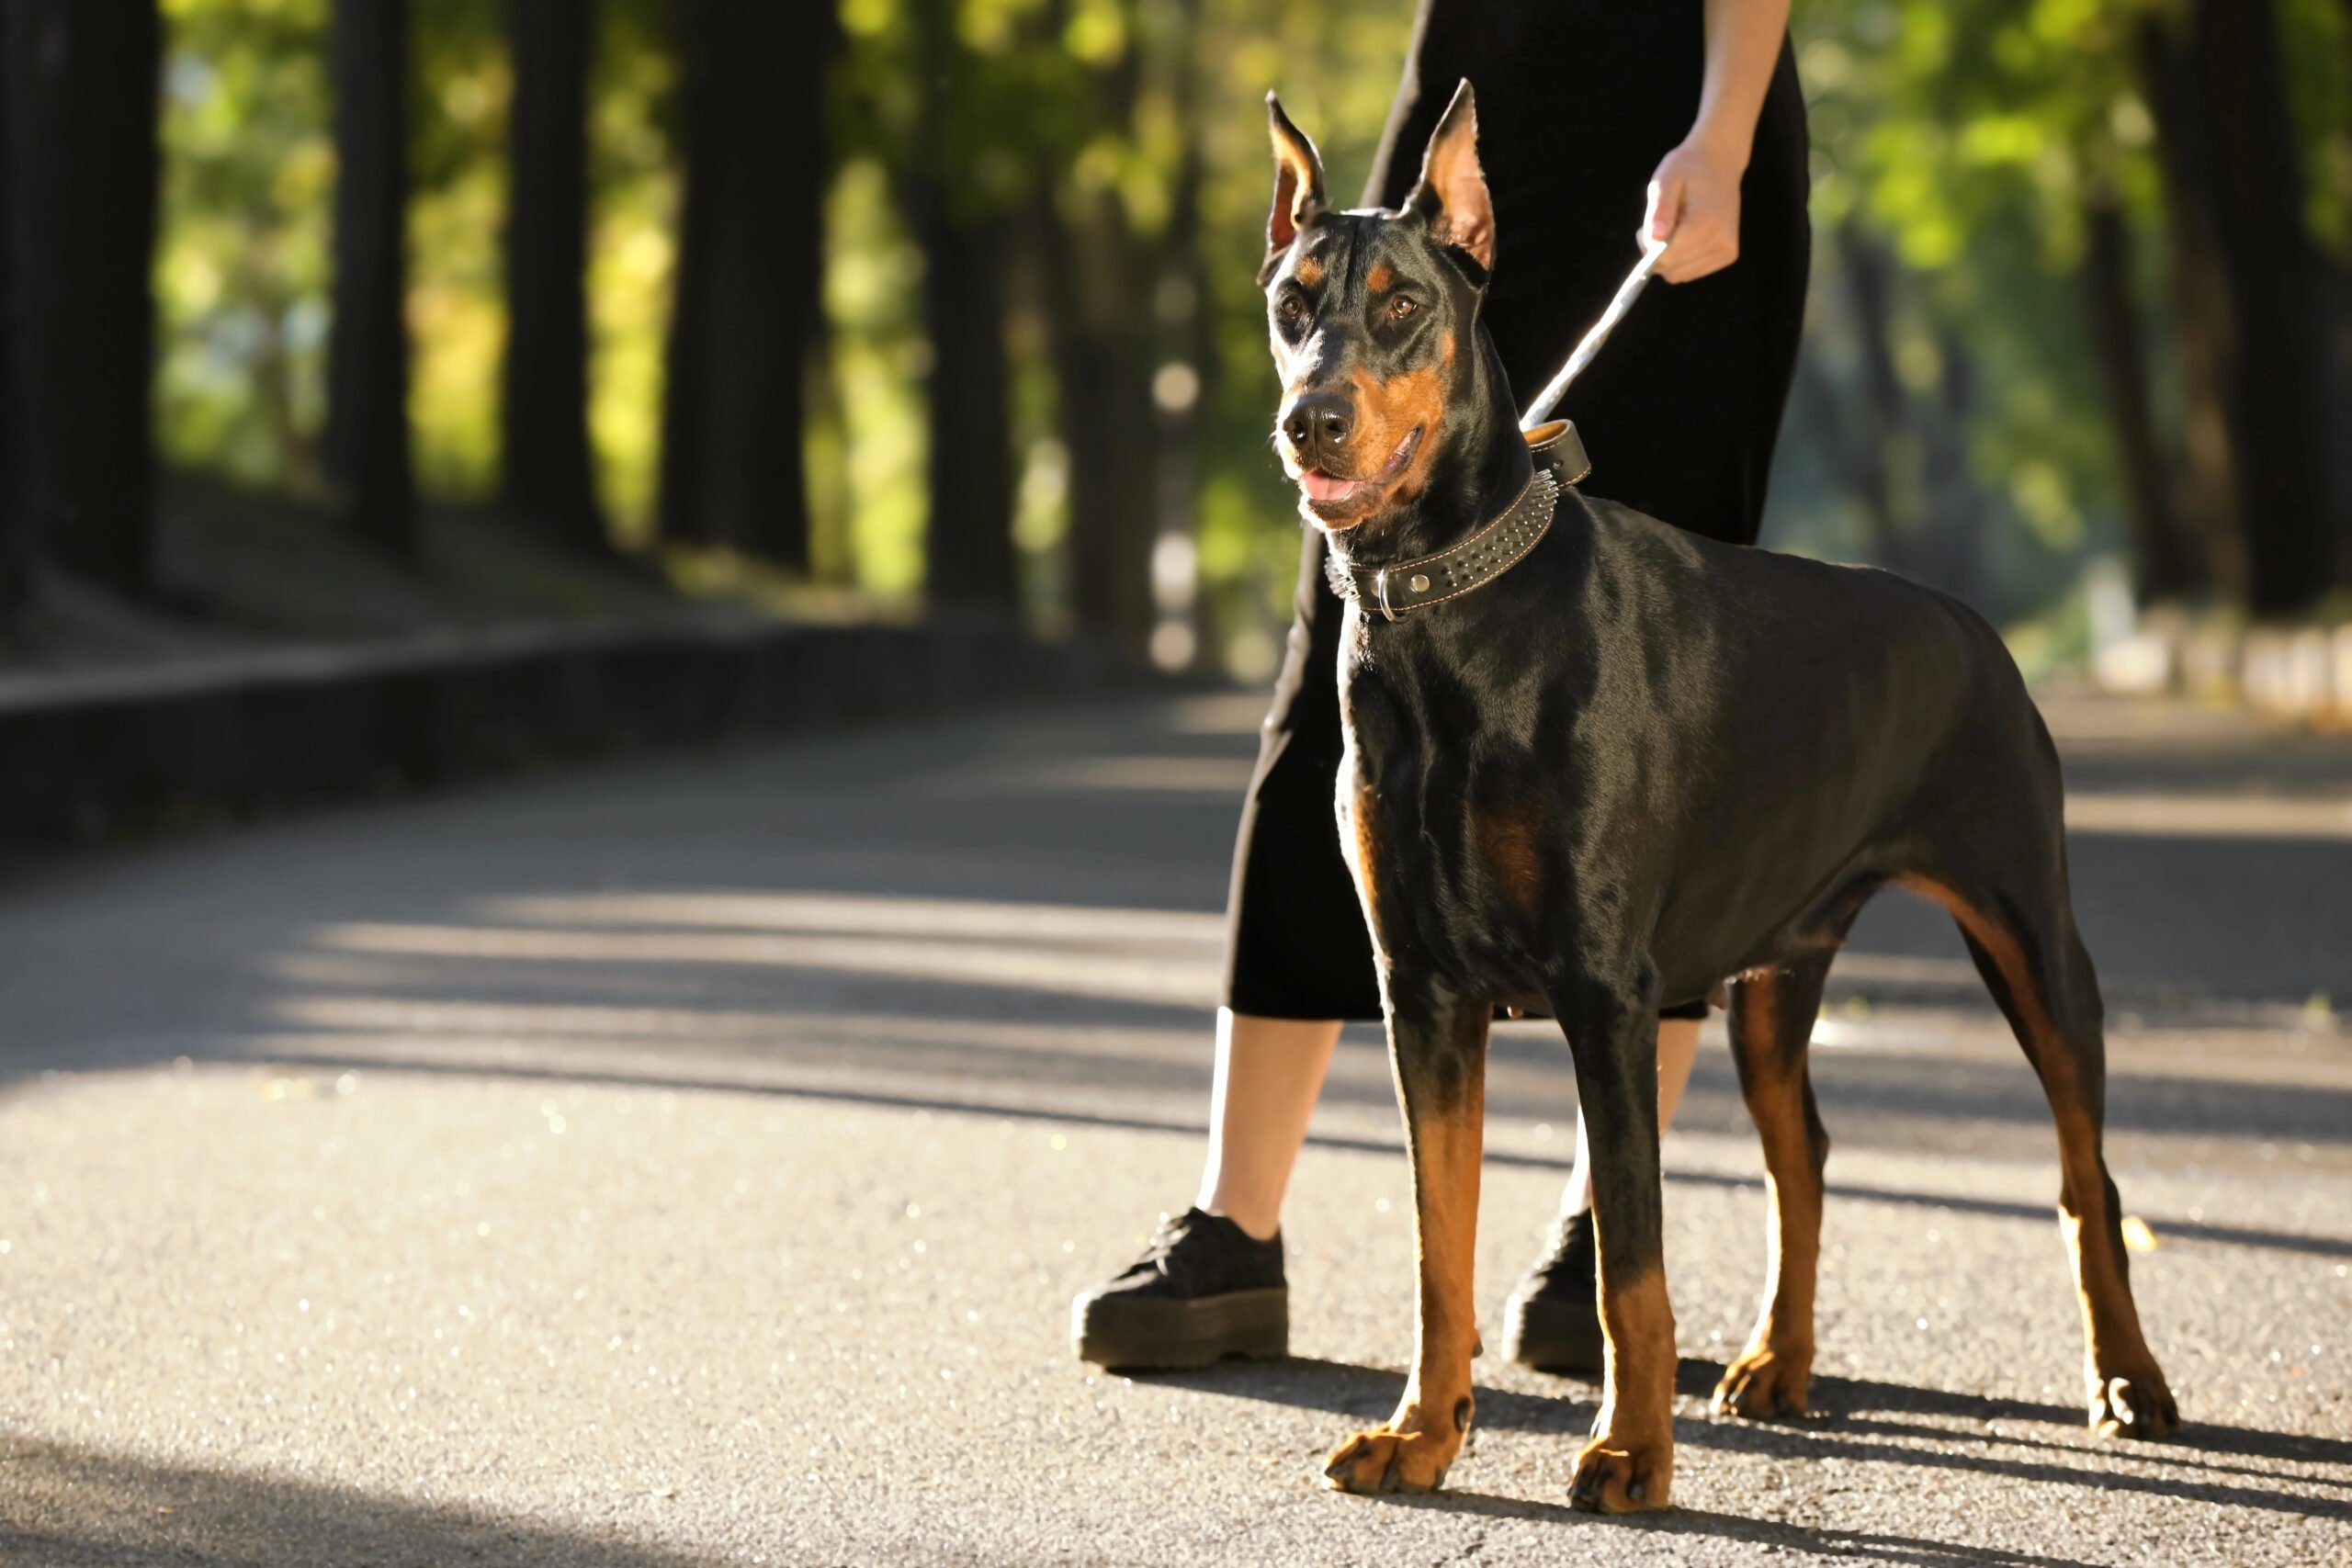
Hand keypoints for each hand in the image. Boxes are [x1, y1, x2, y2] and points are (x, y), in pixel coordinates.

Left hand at [1643, 138, 1743, 282]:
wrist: (1720, 161)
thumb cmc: (1688, 168)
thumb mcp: (1665, 181)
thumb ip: (1658, 211)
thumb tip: (1654, 240)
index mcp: (1706, 223)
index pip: (1666, 258)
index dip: (1648, 245)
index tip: (1647, 226)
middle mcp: (1722, 242)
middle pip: (1672, 271)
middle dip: (1657, 254)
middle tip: (1660, 225)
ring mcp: (1727, 251)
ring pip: (1680, 275)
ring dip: (1669, 257)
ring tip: (1675, 226)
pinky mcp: (1728, 254)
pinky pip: (1691, 272)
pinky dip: (1681, 258)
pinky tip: (1686, 234)